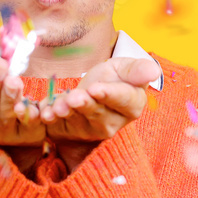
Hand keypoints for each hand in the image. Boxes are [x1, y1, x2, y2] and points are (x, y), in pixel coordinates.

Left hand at [39, 57, 159, 143]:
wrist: (93, 84)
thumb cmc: (114, 77)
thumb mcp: (125, 67)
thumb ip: (137, 70)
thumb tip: (153, 71)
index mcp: (132, 104)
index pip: (123, 101)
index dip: (110, 94)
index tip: (96, 88)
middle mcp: (113, 121)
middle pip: (99, 113)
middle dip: (85, 105)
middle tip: (74, 97)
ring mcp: (91, 128)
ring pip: (79, 121)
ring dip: (67, 112)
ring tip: (59, 105)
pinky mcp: (71, 130)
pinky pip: (60, 126)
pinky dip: (51, 119)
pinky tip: (44, 112)